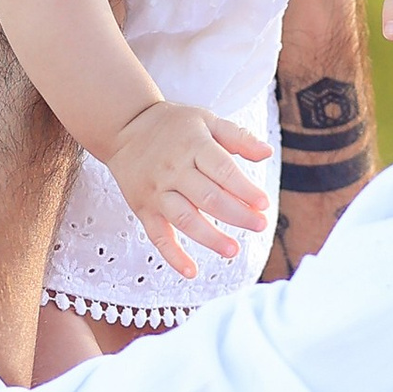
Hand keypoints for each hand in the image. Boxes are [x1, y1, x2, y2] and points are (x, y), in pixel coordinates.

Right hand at [101, 100, 272, 282]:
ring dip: (210, 238)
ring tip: (232, 250)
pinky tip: (191, 271)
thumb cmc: (172, 125)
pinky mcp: (144, 209)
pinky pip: (158, 236)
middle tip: (260, 225)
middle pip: (208, 198)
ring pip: (185, 219)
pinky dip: (173, 256)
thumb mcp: (207, 120)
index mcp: (193, 146)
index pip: (223, 171)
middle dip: (237, 215)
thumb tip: (268, 153)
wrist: (124, 127)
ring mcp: (157, 192)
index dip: (244, 189)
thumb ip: (238, 137)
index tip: (263, 203)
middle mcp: (174, 170)